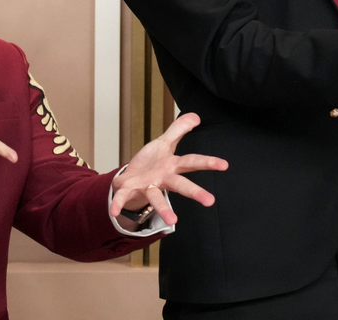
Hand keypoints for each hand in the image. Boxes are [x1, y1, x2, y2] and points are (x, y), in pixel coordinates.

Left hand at [109, 113, 227, 226]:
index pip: (192, 162)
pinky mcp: (129, 191)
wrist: (129, 178)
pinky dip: (118, 204)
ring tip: (173, 221)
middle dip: (195, 192)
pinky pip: (123, 198)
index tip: (224, 165)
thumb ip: (179, 130)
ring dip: (164, 209)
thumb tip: (196, 116)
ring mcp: (147, 187)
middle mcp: (162, 179)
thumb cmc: (150, 163)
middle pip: (180, 185)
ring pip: (157, 198)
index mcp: (171, 166)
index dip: (208, 162)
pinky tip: (113, 211)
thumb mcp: (164, 143)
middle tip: (210, 201)